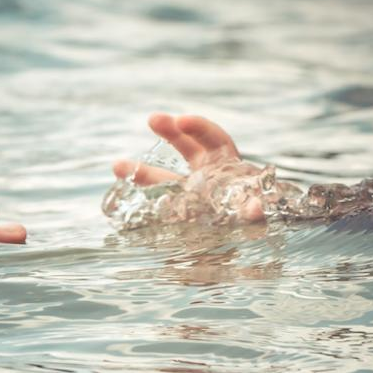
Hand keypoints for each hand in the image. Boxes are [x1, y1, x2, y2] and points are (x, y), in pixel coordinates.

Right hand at [112, 114, 298, 223]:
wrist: (233, 253)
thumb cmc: (245, 229)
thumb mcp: (250, 221)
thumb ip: (251, 214)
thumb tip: (256, 208)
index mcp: (226, 169)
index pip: (214, 140)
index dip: (199, 127)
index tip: (181, 120)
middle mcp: (205, 177)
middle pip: (186, 147)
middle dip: (170, 131)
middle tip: (153, 119)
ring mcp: (187, 196)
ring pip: (162, 177)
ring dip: (140, 170)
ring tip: (117, 166)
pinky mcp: (174, 214)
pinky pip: (154, 203)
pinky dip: (138, 198)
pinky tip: (120, 191)